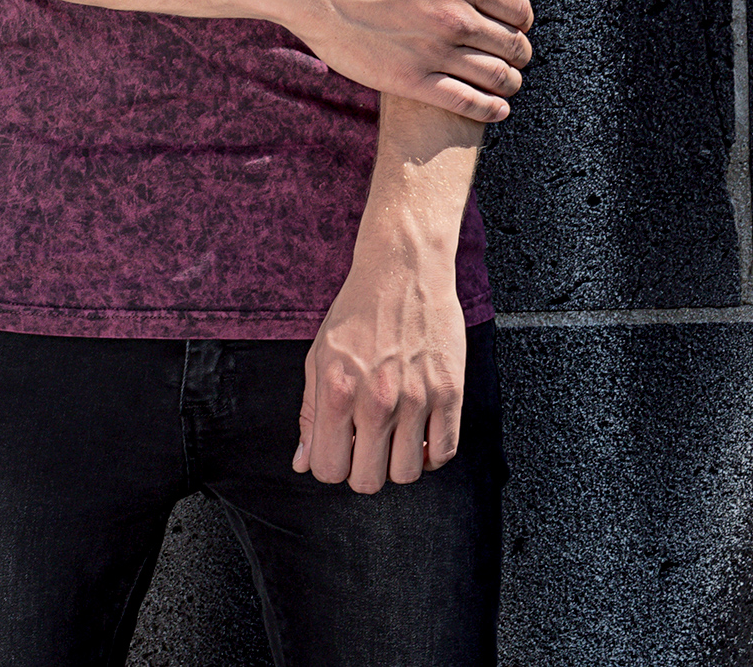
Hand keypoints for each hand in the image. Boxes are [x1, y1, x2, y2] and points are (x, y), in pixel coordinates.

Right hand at [293, 0, 531, 120]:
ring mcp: (434, 51)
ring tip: (506, 84)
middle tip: (513, 59)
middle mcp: (454, 17)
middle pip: (513, 46)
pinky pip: (467, 102)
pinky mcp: (412, 81)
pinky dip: (490, 109)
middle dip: (520, 55)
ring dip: (510, 83)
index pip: (519, 10)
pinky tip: (496, 108)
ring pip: (497, 77)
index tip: (515, 27)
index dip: (523, 22)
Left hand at [293, 227, 465, 494]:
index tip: (340, 450)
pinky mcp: (450, 392)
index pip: (328, 470)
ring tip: (394, 435)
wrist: (402, 270)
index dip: (332, 464)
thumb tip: (303, 461)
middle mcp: (376, 399)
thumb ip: (309, 412)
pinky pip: (444, 453)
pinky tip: (420, 432)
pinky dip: (430, 453)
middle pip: (368, 481)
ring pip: (407, 474)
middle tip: (367, 444)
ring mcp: (417, 398)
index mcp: (337, 390)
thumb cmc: (358, 310)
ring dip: (398, 462)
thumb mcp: (319, 355)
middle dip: (363, 469)